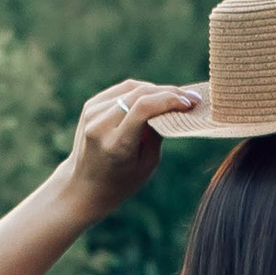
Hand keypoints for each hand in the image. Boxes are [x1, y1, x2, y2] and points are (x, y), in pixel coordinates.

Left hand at [62, 80, 201, 216]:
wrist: (84, 186)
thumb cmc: (121, 181)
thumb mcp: (147, 164)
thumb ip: (158, 132)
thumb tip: (173, 105)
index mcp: (116, 144)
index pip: (144, 108)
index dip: (170, 100)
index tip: (191, 103)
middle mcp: (100, 125)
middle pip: (140, 95)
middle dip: (169, 92)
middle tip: (191, 97)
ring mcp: (92, 113)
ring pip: (132, 88)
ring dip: (158, 90)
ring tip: (177, 97)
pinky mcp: (90, 106)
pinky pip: (122, 90)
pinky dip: (142, 90)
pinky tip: (157, 96)